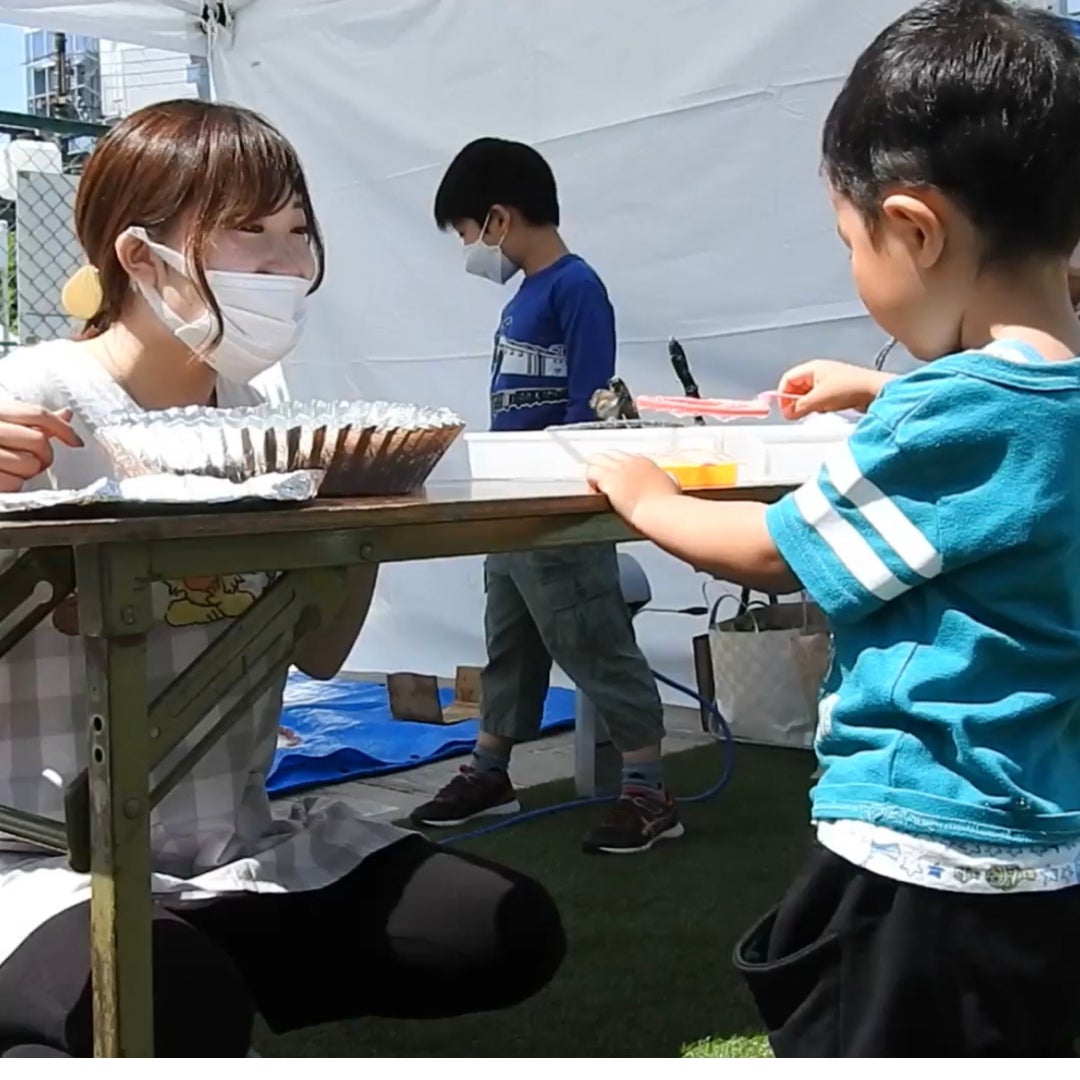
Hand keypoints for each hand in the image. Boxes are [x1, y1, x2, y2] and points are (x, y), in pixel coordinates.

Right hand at [0, 404, 81, 492]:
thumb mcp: (2, 420)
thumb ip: (32, 420)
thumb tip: (66, 414)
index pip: (37, 413)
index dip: (63, 428)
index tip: (76, 442)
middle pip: (38, 441)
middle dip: (45, 456)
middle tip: (37, 460)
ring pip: (29, 465)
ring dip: (28, 472)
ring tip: (14, 468)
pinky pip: (14, 484)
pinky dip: (13, 485)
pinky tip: (3, 477)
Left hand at [586, 451, 679, 523]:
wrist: (661, 511)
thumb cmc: (667, 504)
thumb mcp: (672, 485)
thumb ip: (668, 479)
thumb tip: (670, 479)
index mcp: (644, 462)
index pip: (623, 457)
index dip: (617, 468)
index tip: (617, 480)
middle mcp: (630, 462)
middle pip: (607, 454)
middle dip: (602, 467)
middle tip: (602, 483)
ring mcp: (618, 469)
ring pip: (595, 460)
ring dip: (594, 473)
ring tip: (596, 489)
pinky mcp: (609, 479)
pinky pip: (591, 473)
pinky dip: (590, 483)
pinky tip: (595, 494)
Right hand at [777, 360, 892, 419]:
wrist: (875, 391)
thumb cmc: (849, 388)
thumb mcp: (818, 400)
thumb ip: (799, 407)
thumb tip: (789, 414)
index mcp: (812, 368)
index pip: (787, 380)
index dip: (783, 395)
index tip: (785, 410)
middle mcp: (818, 371)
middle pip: (796, 387)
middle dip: (795, 402)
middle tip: (797, 414)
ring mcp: (828, 380)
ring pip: (808, 394)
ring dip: (808, 405)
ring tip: (816, 410)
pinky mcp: (836, 389)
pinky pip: (820, 398)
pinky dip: (819, 405)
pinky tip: (826, 409)